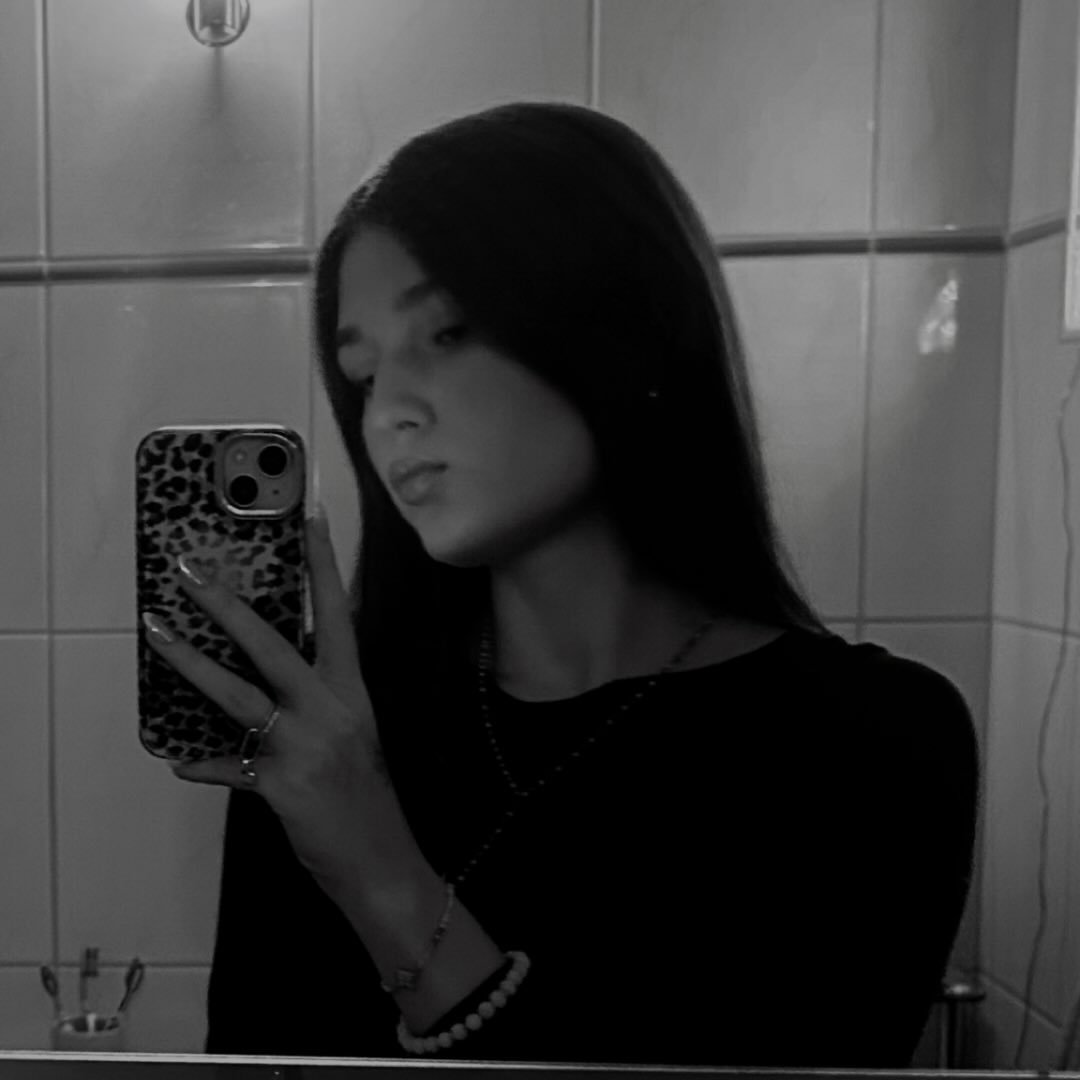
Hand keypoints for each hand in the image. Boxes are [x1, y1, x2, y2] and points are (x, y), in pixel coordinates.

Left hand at [143, 508, 408, 891]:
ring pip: (238, 696)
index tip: (310, 519)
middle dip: (226, 607)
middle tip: (189, 573)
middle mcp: (330, 710)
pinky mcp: (281, 784)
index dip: (324, 566)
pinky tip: (180, 759)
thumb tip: (282, 672)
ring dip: (192, 664)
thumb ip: (322, 700)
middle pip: (271, 646)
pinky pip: (231, 767)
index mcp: (352, 692)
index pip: (338, 616)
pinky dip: (205, 764)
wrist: (381, 859)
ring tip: (157, 634)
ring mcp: (304, 746)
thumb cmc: (370, 794)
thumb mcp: (355, 734)